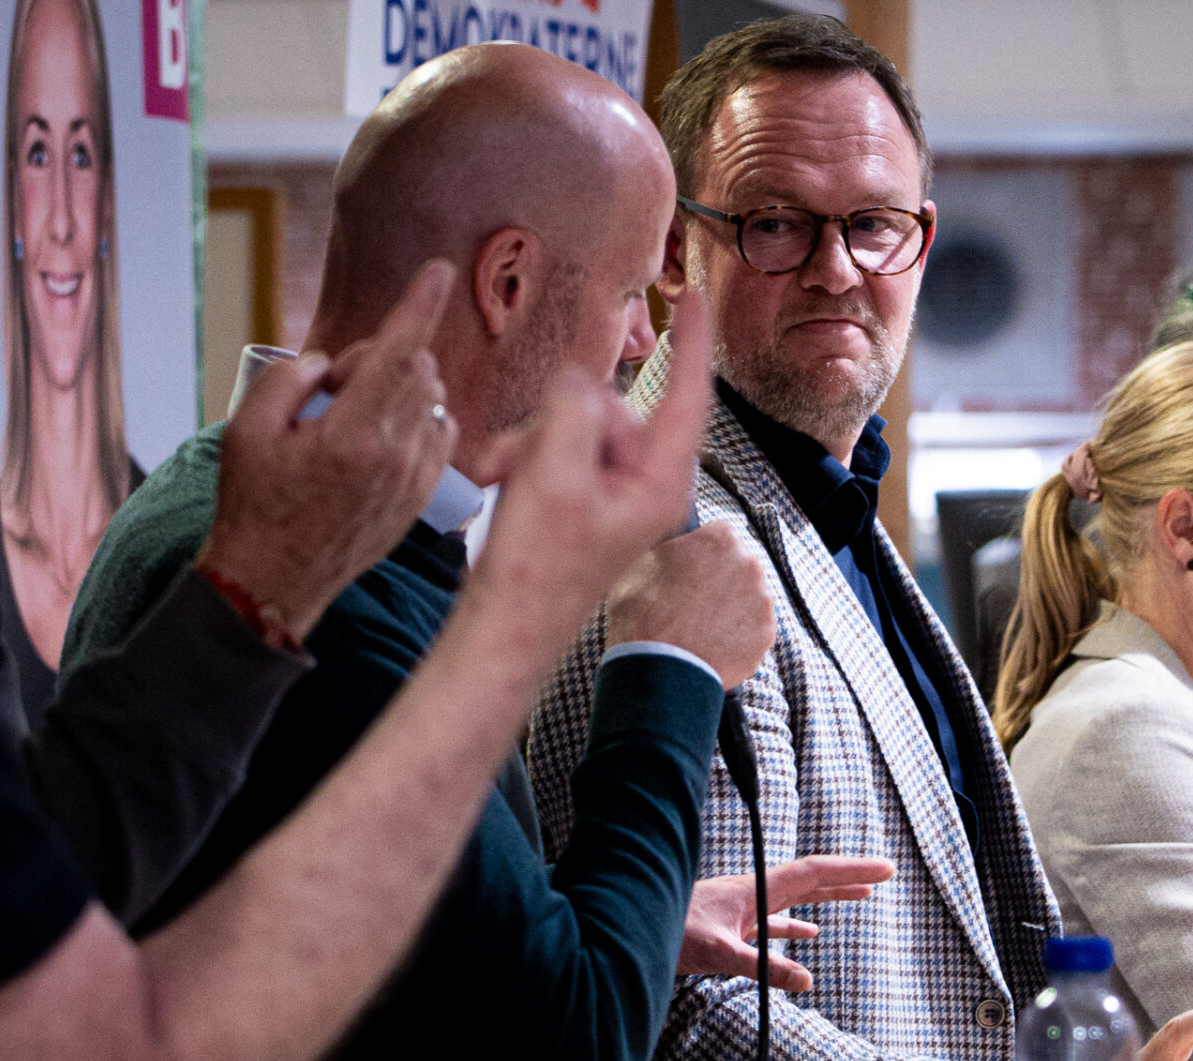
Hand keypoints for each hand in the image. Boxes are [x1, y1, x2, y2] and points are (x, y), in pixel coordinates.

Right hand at [197, 259, 457, 639]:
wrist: (274, 582)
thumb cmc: (254, 505)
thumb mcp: (247, 430)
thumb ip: (290, 380)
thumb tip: (330, 363)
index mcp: (353, 435)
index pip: (399, 354)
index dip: (419, 305)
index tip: (439, 270)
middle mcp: (396, 457)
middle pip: (417, 370)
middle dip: (382, 358)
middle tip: (331, 389)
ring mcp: (415, 480)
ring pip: (432, 401)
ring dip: (400, 389)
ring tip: (349, 420)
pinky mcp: (422, 498)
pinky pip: (439, 435)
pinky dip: (418, 419)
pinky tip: (380, 435)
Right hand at [465, 294, 715, 658]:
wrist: (503, 630)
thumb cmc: (536, 568)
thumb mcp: (553, 473)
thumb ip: (573, 410)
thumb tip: (577, 380)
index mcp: (660, 481)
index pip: (686, 396)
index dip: (692, 344)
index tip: (697, 298)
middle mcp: (644, 484)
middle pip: (608, 407)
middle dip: (554, 420)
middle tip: (518, 460)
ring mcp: (612, 493)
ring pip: (570, 425)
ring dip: (528, 444)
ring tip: (499, 480)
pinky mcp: (581, 501)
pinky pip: (553, 451)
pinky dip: (521, 460)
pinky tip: (495, 483)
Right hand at [606, 523, 775, 689]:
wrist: (659, 670)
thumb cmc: (642, 616)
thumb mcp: (639, 564)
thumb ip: (667, 547)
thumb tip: (671, 542)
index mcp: (719, 538)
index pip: (717, 535)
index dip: (700, 553)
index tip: (689, 570)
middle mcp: (748, 562)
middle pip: (737, 565)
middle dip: (719, 579)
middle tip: (693, 603)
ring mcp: (762, 599)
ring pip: (747, 597)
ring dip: (730, 607)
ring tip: (700, 628)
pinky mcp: (766, 632)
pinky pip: (753, 628)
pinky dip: (738, 635)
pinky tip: (713, 644)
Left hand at [680, 857, 895, 992]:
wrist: (629, 927)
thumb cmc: (668, 934)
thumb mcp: (720, 955)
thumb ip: (762, 967)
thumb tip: (808, 982)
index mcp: (756, 890)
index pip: (814, 872)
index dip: (852, 868)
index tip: (887, 867)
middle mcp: (753, 893)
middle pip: (811, 879)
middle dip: (848, 875)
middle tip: (885, 873)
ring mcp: (742, 908)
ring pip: (796, 899)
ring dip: (828, 896)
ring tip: (861, 896)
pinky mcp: (731, 927)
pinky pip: (775, 922)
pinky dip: (797, 927)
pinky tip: (810, 937)